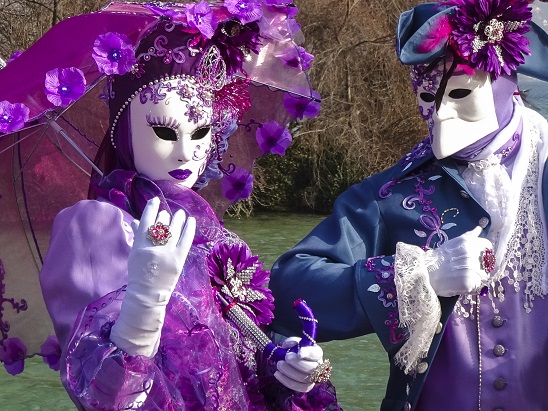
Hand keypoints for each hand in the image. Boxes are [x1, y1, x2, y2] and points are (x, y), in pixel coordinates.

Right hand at [110, 197, 195, 356]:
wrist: (147, 296)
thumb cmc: (139, 274)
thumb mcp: (134, 254)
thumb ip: (138, 237)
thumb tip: (139, 220)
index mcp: (139, 245)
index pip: (146, 220)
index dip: (152, 208)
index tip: (156, 201)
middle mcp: (153, 247)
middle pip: (161, 224)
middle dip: (165, 216)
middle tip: (168, 214)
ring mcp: (167, 253)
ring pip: (174, 229)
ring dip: (178, 218)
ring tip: (180, 214)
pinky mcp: (179, 259)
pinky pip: (186, 240)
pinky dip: (189, 229)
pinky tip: (191, 221)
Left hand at [274, 337, 325, 392]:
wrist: (293, 359)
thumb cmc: (296, 349)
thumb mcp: (295, 342)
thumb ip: (292, 342)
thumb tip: (287, 345)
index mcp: (317, 353)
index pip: (316, 354)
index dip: (308, 354)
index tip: (299, 353)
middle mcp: (318, 366)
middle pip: (311, 368)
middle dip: (297, 363)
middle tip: (286, 358)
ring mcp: (313, 378)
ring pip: (303, 378)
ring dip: (289, 372)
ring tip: (279, 364)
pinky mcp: (306, 387)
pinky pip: (298, 387)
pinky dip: (286, 381)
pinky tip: (277, 374)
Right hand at [427, 226, 492, 296]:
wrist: (427, 271)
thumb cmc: (440, 256)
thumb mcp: (454, 242)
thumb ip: (470, 235)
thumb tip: (480, 228)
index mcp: (470, 242)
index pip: (487, 245)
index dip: (484, 250)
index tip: (477, 256)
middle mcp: (473, 254)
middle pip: (487, 262)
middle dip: (480, 265)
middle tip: (467, 268)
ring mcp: (472, 269)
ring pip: (484, 275)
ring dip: (477, 276)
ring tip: (463, 276)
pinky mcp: (469, 282)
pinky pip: (478, 285)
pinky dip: (472, 285)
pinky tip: (461, 282)